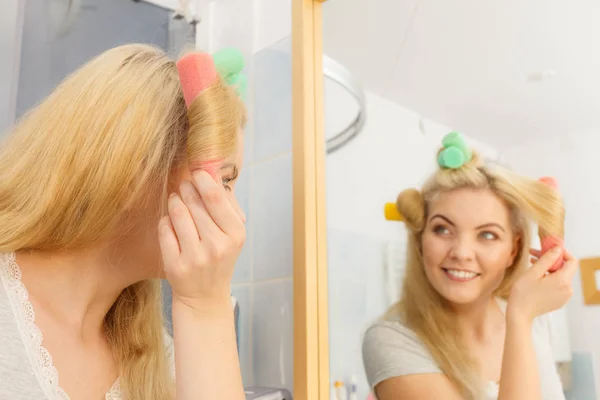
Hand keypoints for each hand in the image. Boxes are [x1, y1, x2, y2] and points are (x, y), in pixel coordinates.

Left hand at [159, 170, 245, 305]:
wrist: (205, 296)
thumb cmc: (219, 256)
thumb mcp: (231, 233)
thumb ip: (225, 204)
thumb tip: (212, 172)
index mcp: (236, 235)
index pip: (215, 198)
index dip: (202, 179)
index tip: (196, 172)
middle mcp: (218, 246)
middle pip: (194, 203)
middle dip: (186, 189)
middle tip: (183, 185)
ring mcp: (196, 257)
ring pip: (177, 214)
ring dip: (174, 202)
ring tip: (176, 201)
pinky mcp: (176, 266)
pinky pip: (164, 230)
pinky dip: (165, 221)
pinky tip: (170, 222)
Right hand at [507, 247, 577, 322]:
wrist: (520, 314)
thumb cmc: (523, 293)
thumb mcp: (533, 272)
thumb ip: (547, 259)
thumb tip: (558, 248)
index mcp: (563, 281)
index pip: (572, 261)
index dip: (562, 253)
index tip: (549, 250)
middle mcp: (568, 289)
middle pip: (565, 268)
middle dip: (552, 260)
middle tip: (535, 255)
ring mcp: (565, 296)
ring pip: (561, 276)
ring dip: (549, 269)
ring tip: (533, 265)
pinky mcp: (559, 300)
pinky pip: (559, 285)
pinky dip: (550, 278)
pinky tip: (536, 277)